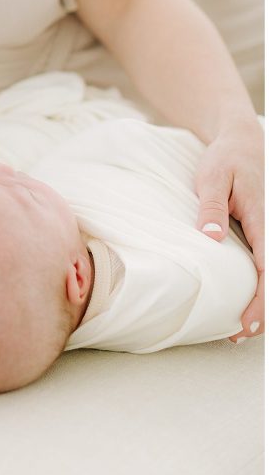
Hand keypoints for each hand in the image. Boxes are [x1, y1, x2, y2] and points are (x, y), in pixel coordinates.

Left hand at [194, 125, 263, 339]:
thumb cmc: (225, 159)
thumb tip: (211, 237)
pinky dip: (260, 284)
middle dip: (263, 309)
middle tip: (239, 333)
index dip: (261, 299)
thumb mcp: (212, 177)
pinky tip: (248, 301)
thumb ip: (212, 207)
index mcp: (262, 218)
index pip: (267, 267)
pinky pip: (266, 262)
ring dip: (262, 300)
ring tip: (241, 327)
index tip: (247, 322)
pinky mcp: (264, 232)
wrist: (241, 141)